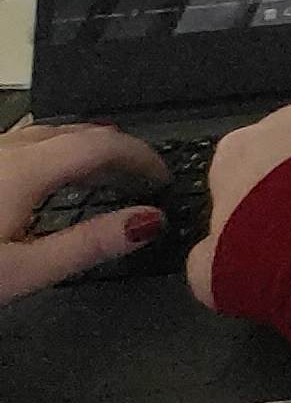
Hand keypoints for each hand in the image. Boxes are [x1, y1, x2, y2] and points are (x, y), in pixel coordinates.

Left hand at [0, 123, 168, 304]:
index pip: (102, 144)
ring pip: (48, 133)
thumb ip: (87, 245)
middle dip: (118, 151)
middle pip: (77, 132)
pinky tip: (49, 176)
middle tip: (141, 180)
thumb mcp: (23, 271)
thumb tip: (151, 221)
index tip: (164, 178)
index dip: (142, 156)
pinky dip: (54, 151)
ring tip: (103, 177)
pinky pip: (25, 142)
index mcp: (26, 170)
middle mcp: (6, 150)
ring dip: (85, 149)